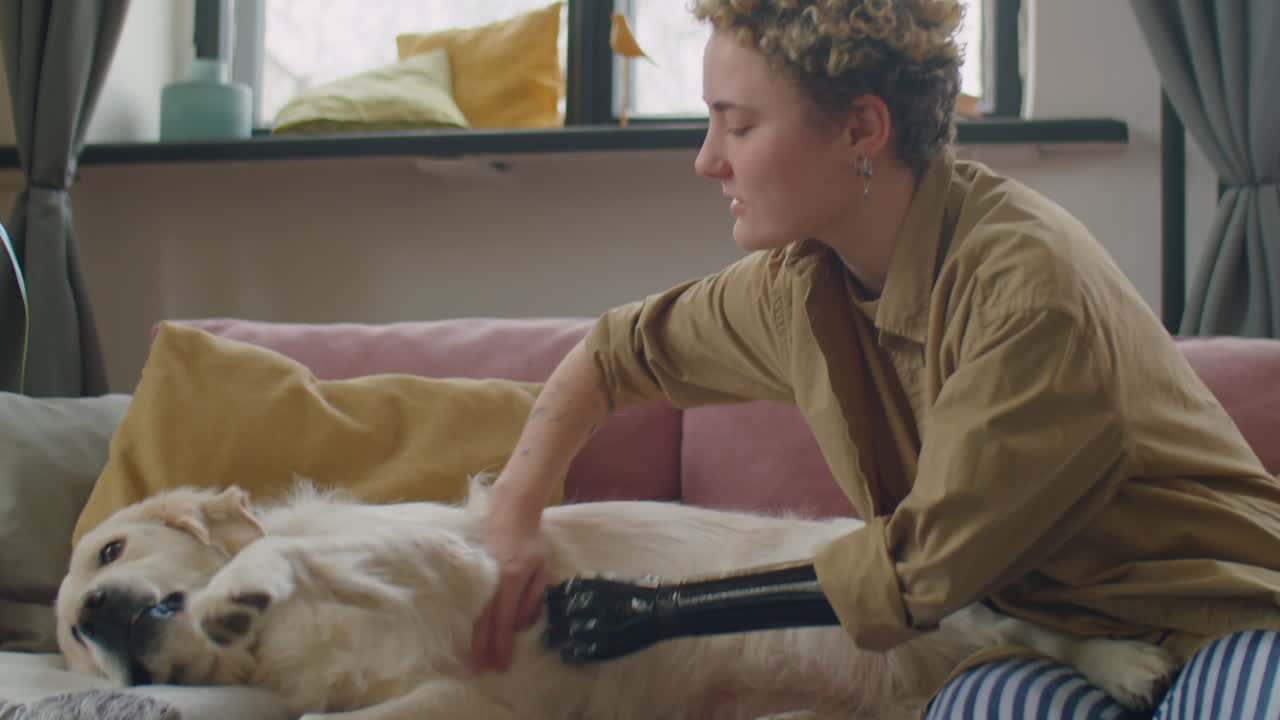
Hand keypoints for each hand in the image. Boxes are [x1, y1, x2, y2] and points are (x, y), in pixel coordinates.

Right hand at [471, 493, 551, 672]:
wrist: (510, 513)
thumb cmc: (532, 540)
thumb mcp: (542, 568)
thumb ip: (533, 597)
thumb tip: (520, 625)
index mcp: (511, 580)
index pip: (505, 620)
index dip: (502, 644)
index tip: (500, 665)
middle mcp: (493, 581)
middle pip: (486, 621)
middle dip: (484, 647)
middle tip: (480, 670)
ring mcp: (481, 576)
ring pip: (476, 613)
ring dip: (475, 638)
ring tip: (472, 659)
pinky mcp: (475, 573)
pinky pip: (473, 602)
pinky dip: (471, 621)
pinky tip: (469, 634)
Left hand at [544, 575, 667, 662]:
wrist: (660, 610)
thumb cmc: (638, 592)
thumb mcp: (612, 580)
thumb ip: (589, 582)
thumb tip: (566, 586)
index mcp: (590, 587)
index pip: (559, 592)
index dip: (551, 598)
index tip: (548, 603)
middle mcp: (587, 606)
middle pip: (557, 614)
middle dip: (551, 619)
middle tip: (546, 625)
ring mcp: (593, 627)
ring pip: (563, 634)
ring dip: (553, 639)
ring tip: (548, 642)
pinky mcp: (602, 647)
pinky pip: (578, 652)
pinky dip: (569, 655)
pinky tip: (565, 655)